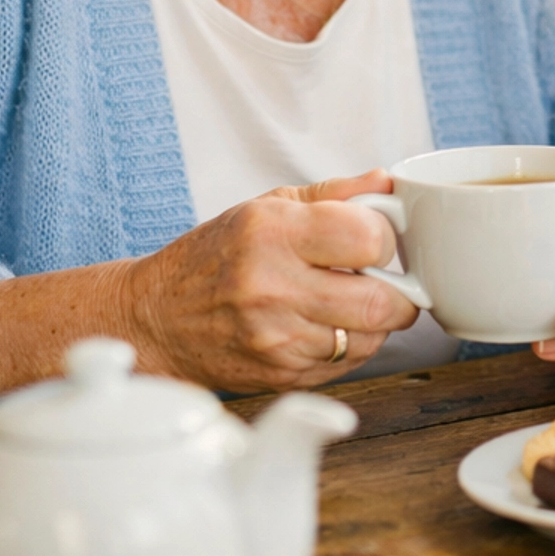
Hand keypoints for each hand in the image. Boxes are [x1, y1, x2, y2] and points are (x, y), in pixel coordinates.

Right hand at [121, 171, 417, 389]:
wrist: (156, 319)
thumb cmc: (214, 256)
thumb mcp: (266, 208)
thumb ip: (335, 193)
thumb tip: (388, 180)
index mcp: (272, 233)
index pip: (369, 239)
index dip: (385, 239)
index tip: (376, 241)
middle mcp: (272, 287)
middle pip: (380, 300)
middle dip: (398, 290)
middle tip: (387, 280)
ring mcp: (276, 338)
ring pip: (370, 338)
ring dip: (377, 322)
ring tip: (354, 302)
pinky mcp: (281, 375)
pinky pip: (347, 364)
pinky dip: (352, 345)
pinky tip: (330, 326)